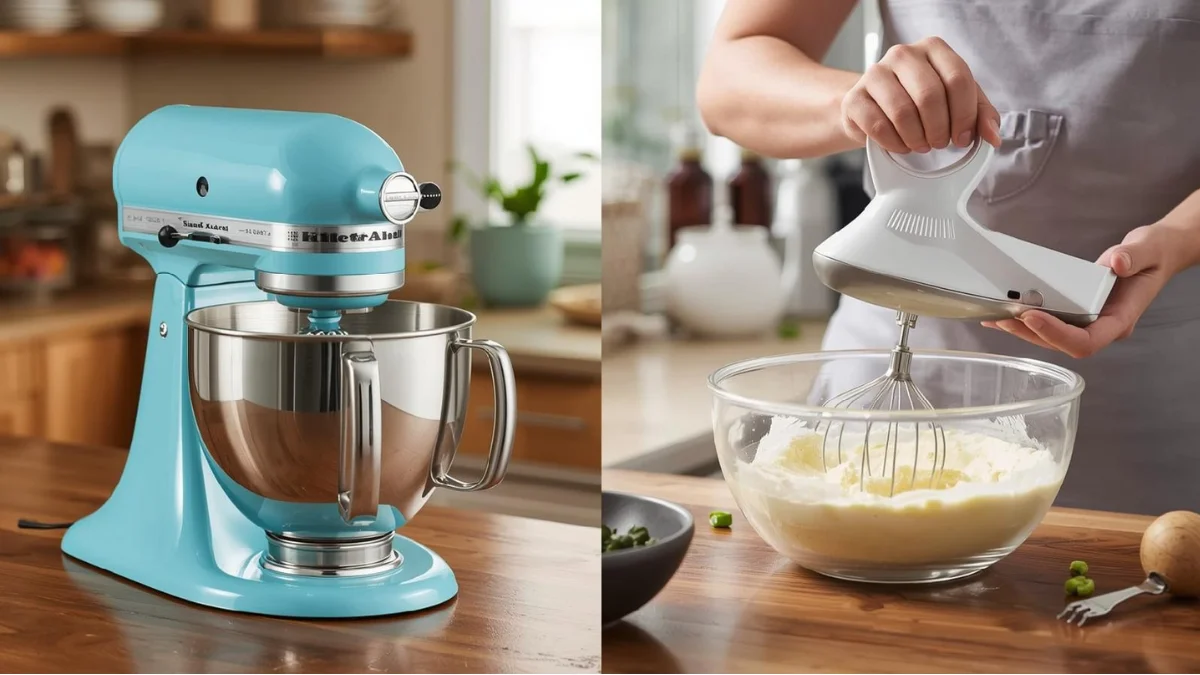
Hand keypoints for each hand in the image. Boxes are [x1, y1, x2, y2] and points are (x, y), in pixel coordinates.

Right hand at [841, 37, 1001, 153]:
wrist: (874, 108)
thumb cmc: (919, 103)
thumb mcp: (956, 104)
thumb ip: (980, 116)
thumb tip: (992, 136)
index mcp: (934, 49)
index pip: (958, 78)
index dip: (965, 115)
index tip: (963, 137)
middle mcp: (903, 54)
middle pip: (930, 95)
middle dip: (939, 129)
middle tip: (939, 143)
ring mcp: (875, 73)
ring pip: (902, 112)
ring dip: (916, 138)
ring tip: (920, 145)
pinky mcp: (854, 97)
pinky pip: (877, 125)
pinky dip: (894, 143)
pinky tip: (900, 145)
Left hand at [983, 224, 1185, 357]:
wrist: (1156, 254)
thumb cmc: (1154, 254)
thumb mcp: (1148, 249)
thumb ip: (1133, 256)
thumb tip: (1116, 263)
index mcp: (1120, 320)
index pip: (1085, 341)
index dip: (1057, 334)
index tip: (1032, 316)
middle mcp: (1102, 327)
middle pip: (1061, 344)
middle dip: (1030, 333)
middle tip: (1002, 316)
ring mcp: (1089, 322)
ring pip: (1051, 337)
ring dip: (1022, 330)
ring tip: (995, 317)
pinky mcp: (1077, 313)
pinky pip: (1050, 323)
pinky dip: (1026, 320)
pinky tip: (1003, 313)